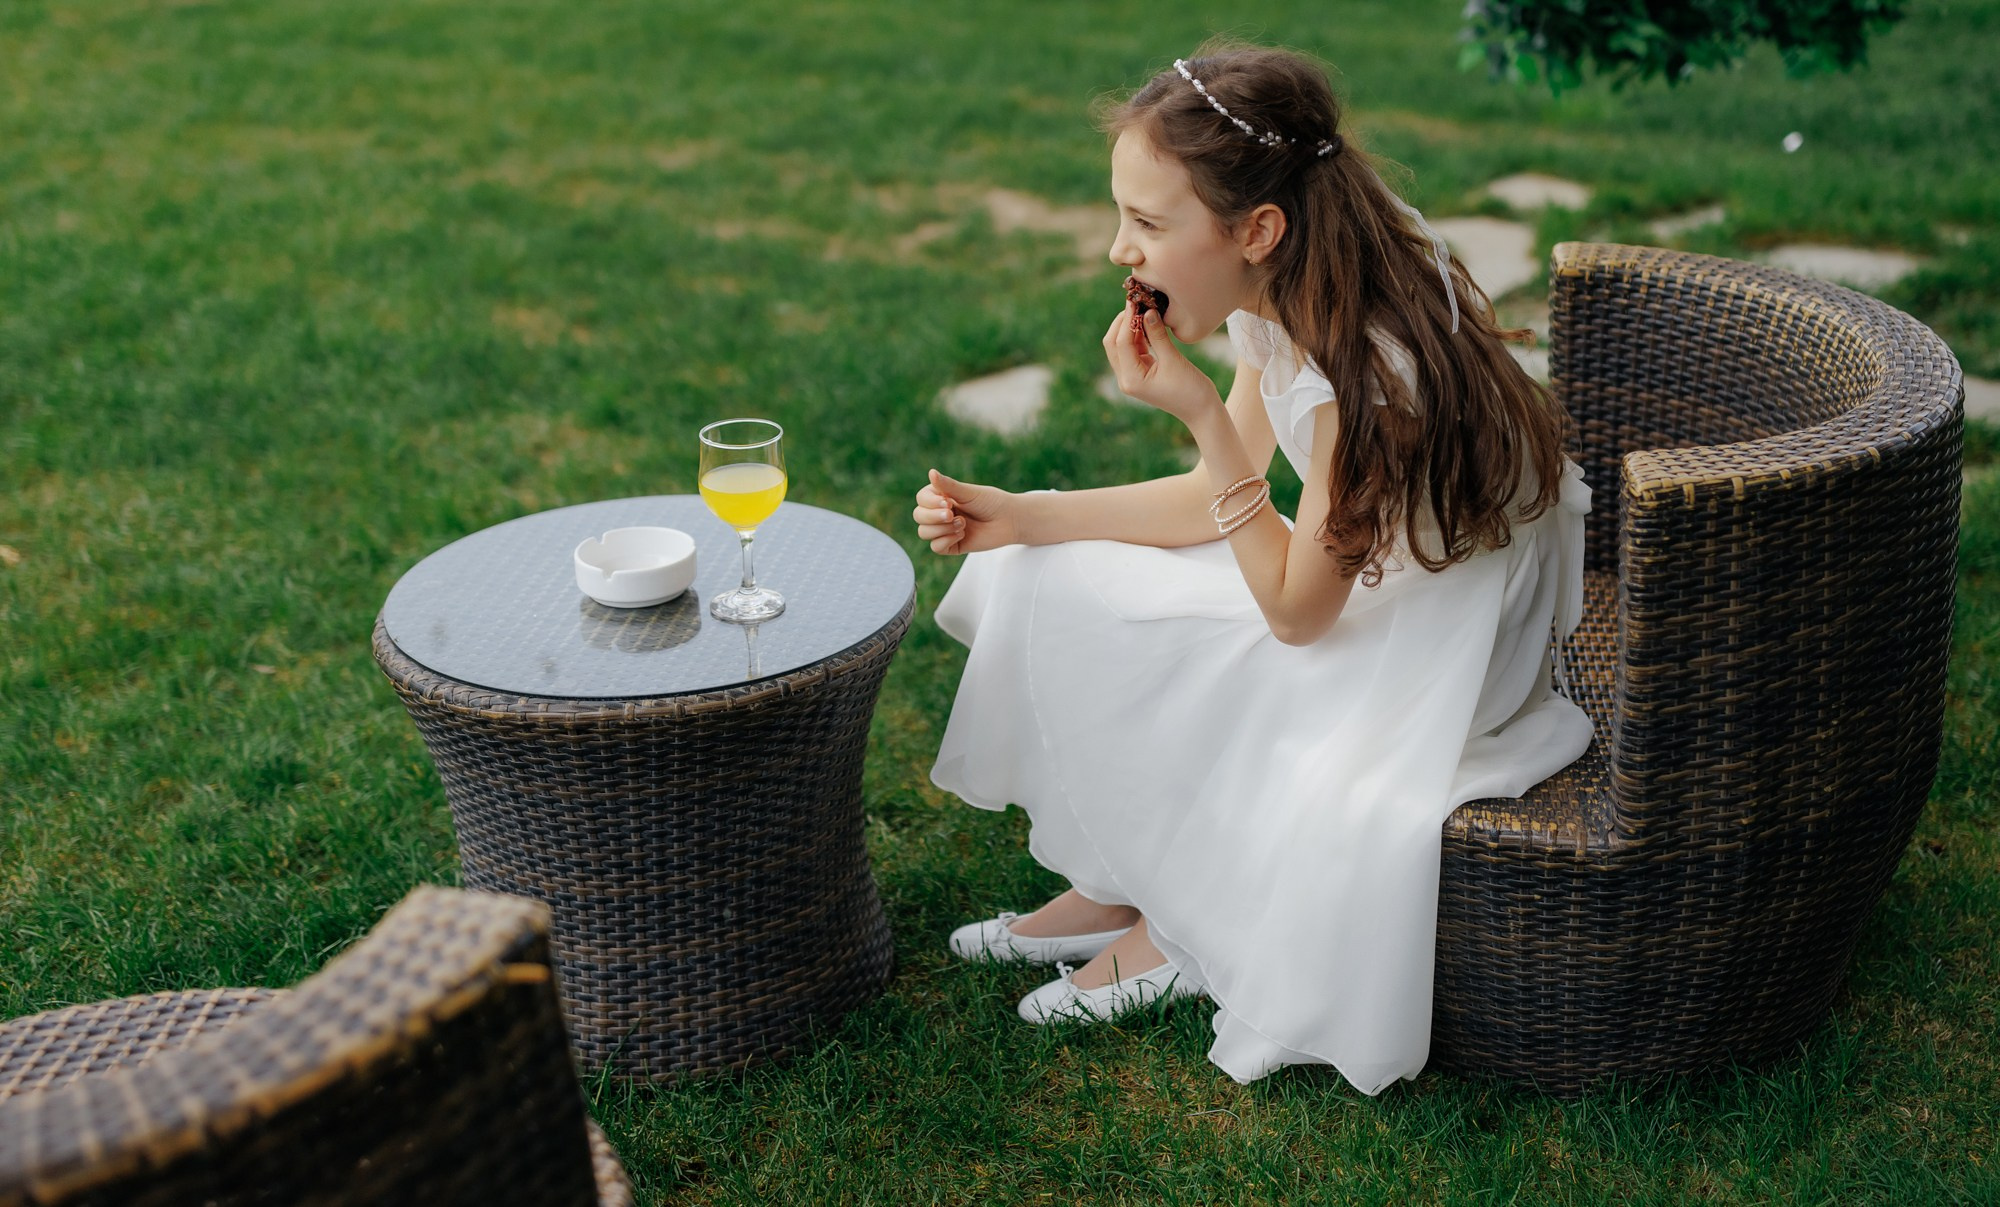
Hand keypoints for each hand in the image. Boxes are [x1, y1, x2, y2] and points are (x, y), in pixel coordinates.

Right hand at [912, 468, 1019, 555]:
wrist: (1009, 520)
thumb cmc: (991, 502)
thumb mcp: (969, 492)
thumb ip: (948, 486)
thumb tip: (931, 472)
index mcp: (941, 497)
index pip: (921, 499)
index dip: (930, 502)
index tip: (948, 502)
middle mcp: (940, 513)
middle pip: (919, 516)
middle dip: (933, 517)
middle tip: (952, 514)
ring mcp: (944, 530)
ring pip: (924, 532)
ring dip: (942, 529)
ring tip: (963, 524)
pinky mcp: (951, 545)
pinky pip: (936, 547)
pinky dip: (946, 540)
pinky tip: (962, 534)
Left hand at [1101, 302, 1221, 425]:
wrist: (1202, 411)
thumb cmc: (1191, 389)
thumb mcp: (1173, 360)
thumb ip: (1158, 335)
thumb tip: (1148, 311)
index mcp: (1131, 379)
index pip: (1121, 343)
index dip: (1127, 319)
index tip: (1136, 301)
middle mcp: (1126, 379)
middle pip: (1113, 344)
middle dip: (1122, 322)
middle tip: (1137, 303)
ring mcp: (1132, 377)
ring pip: (1121, 346)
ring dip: (1129, 327)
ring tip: (1143, 308)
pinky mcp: (1140, 373)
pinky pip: (1133, 350)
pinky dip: (1138, 335)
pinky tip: (1147, 322)